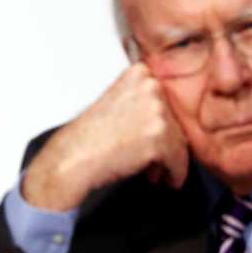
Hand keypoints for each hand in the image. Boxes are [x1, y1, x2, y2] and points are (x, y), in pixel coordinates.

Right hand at [19, 63, 188, 211]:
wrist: (72, 157)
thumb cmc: (87, 136)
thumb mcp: (115, 102)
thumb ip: (142, 101)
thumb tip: (165, 117)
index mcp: (138, 74)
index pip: (166, 100)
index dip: (161, 122)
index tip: (157, 134)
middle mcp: (150, 88)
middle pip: (174, 121)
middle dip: (166, 143)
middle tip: (155, 158)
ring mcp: (155, 112)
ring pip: (179, 141)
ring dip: (170, 160)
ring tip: (157, 171)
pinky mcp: (159, 138)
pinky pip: (178, 161)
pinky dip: (175, 173)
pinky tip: (166, 178)